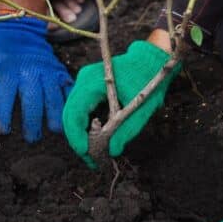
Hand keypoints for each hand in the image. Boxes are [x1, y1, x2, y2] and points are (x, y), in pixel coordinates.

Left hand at [0, 17, 72, 142]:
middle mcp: (29, 70)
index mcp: (7, 68)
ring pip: (53, 95)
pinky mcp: (59, 70)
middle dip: (32, 122)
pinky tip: (68, 116)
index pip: (5, 95)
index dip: (3, 114)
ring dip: (55, 114)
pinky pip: (67, 87)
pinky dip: (69, 102)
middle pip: (33, 100)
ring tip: (53, 131)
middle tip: (31, 139)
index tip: (2, 130)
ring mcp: (47, 70)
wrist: (20, 25)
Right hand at [62, 40, 179, 166]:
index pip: (75, 113)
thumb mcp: (140, 109)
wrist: (152, 61)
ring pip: (74, 114)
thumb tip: (112, 151)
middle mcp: (83, 81)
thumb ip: (125, 130)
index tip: (86, 154)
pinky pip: (81, 110)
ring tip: (93, 155)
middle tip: (90, 160)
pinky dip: (86, 126)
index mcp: (92, 82)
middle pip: (70, 115)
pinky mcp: (88, 89)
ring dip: (81, 135)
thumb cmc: (148, 80)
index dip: (77, 136)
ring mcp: (84, 84)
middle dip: (78, 140)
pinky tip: (95, 141)